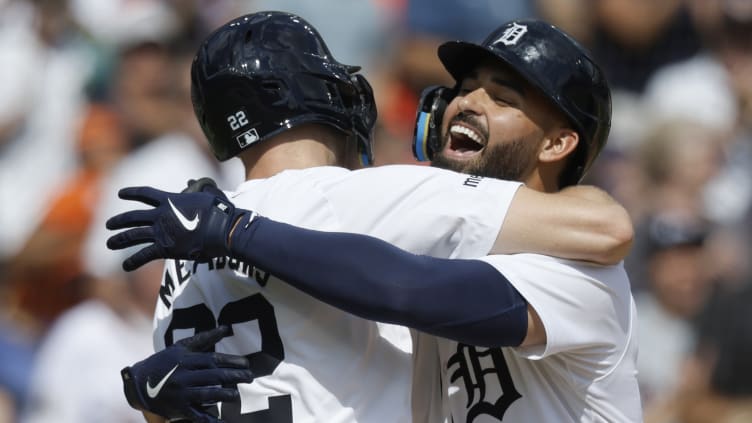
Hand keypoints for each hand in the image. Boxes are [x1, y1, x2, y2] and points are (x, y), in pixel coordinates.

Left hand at [106, 181, 246, 270]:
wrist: (220, 230)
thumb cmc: (219, 212)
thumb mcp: (207, 194)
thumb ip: (198, 189)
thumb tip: (195, 182)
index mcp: (170, 200)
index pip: (145, 194)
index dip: (132, 193)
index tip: (120, 194)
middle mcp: (160, 215)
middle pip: (133, 217)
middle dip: (119, 221)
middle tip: (108, 225)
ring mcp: (161, 232)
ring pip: (133, 235)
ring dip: (120, 240)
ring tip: (109, 243)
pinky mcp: (165, 248)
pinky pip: (144, 255)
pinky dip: (134, 262)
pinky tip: (125, 267)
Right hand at [121, 326, 253, 421]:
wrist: (137, 383)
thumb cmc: (164, 362)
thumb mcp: (181, 347)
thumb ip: (204, 338)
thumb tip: (226, 328)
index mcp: (186, 360)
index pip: (214, 360)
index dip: (232, 362)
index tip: (246, 363)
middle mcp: (183, 375)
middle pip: (214, 376)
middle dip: (234, 376)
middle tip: (250, 377)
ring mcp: (181, 393)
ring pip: (207, 394)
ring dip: (225, 395)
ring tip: (236, 395)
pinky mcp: (178, 409)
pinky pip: (197, 415)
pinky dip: (210, 419)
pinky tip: (222, 421)